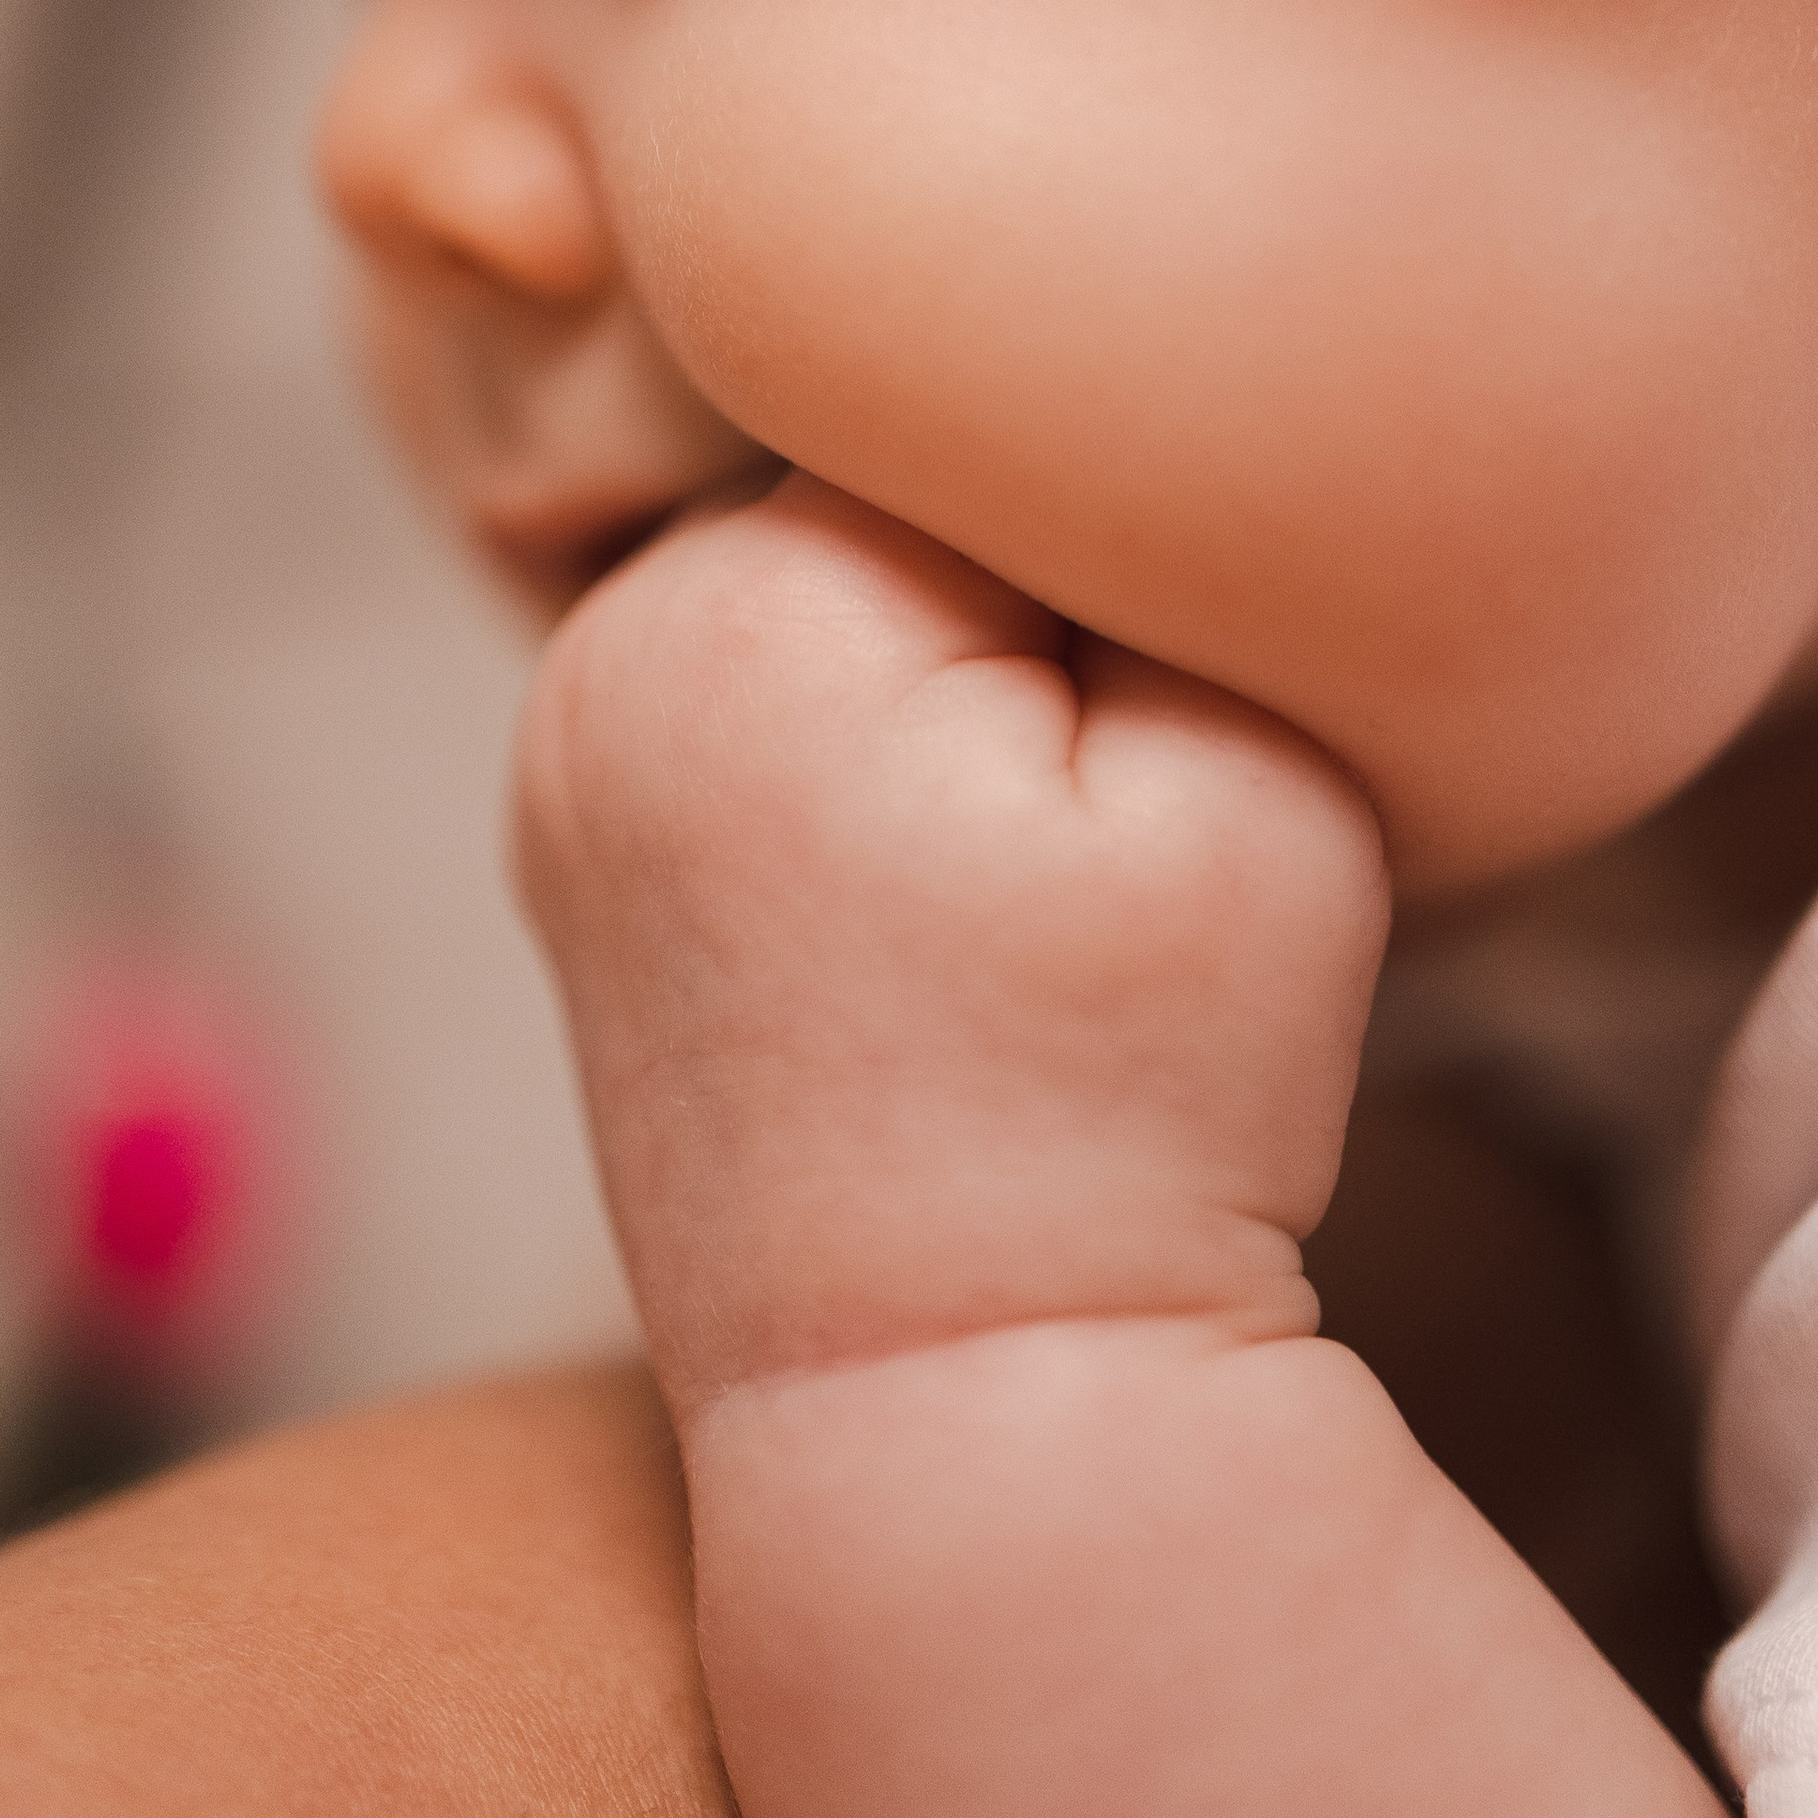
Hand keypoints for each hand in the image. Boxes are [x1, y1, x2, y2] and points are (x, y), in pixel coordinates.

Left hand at [514, 474, 1389, 1415]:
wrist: (966, 1414)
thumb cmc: (1143, 1108)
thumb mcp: (1260, 784)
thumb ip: (1185, 545)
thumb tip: (1116, 413)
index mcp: (751, 605)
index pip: (966, 404)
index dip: (1113, 509)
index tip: (1165, 674)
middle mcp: (600, 655)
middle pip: (864, 477)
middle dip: (1001, 568)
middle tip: (1093, 768)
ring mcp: (558, 755)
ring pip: (807, 571)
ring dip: (920, 638)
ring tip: (1010, 830)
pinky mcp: (571, 841)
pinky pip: (745, 675)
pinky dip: (842, 716)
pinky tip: (922, 852)